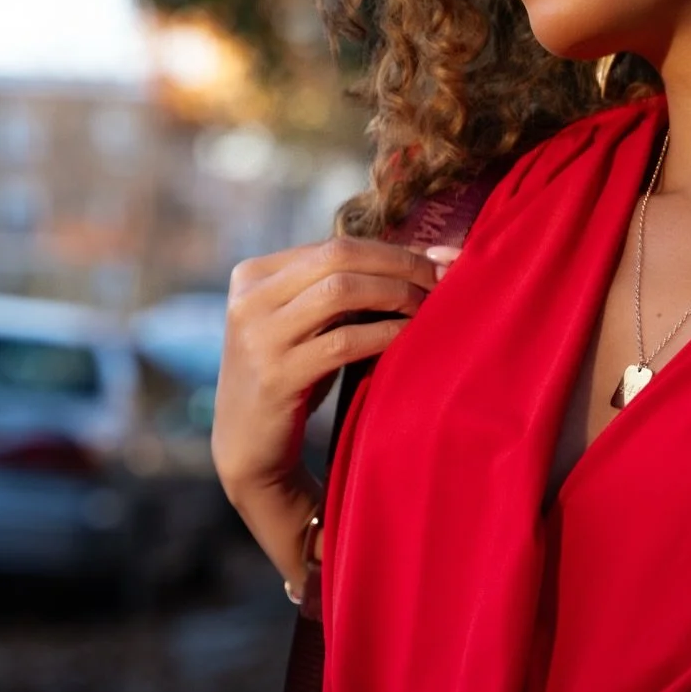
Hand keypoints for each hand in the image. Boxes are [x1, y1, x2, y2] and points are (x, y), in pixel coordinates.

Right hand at [212, 235, 450, 504]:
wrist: (247, 446)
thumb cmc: (291, 378)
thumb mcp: (305, 324)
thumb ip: (339, 289)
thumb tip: (425, 255)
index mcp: (253, 274)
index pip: (335, 245)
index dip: (393, 250)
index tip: (439, 262)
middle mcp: (249, 298)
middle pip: (339, 256)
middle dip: (400, 264)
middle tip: (443, 280)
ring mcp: (258, 336)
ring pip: (341, 290)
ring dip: (396, 294)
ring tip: (429, 308)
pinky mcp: (275, 376)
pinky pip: (344, 342)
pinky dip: (385, 334)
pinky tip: (410, 337)